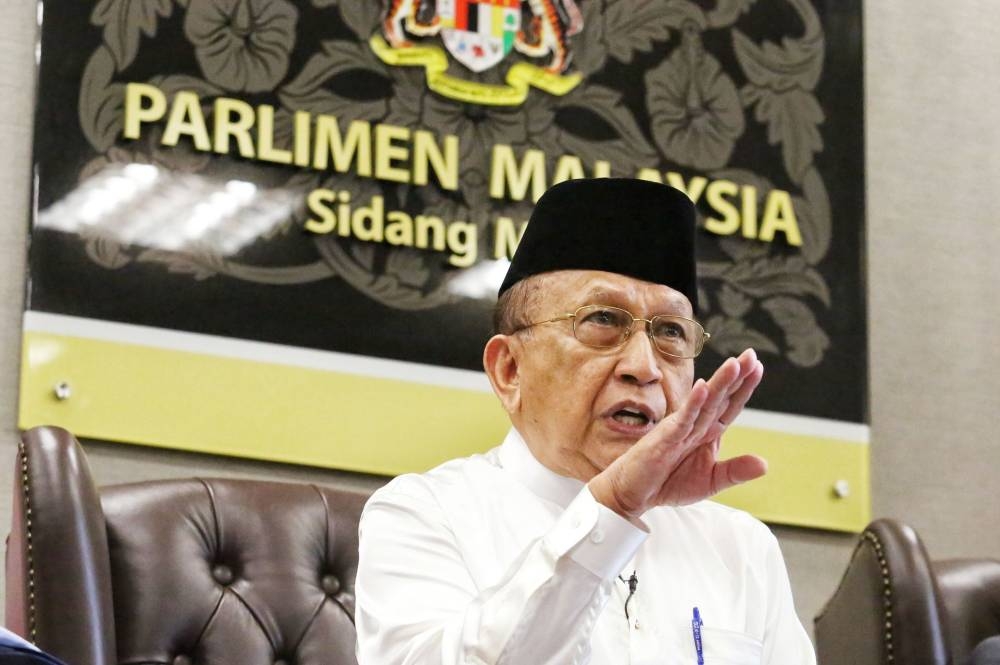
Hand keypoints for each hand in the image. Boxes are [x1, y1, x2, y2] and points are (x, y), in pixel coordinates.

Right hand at [588, 348, 767, 521]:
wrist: (633, 494)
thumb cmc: (668, 482)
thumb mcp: (710, 481)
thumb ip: (735, 471)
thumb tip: (765, 465)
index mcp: (707, 432)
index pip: (729, 406)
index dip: (744, 388)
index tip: (758, 367)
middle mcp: (694, 425)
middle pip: (719, 397)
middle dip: (736, 376)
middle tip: (751, 354)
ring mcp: (679, 429)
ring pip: (703, 403)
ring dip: (719, 383)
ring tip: (734, 364)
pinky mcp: (664, 438)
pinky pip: (682, 419)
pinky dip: (693, 404)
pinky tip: (703, 388)